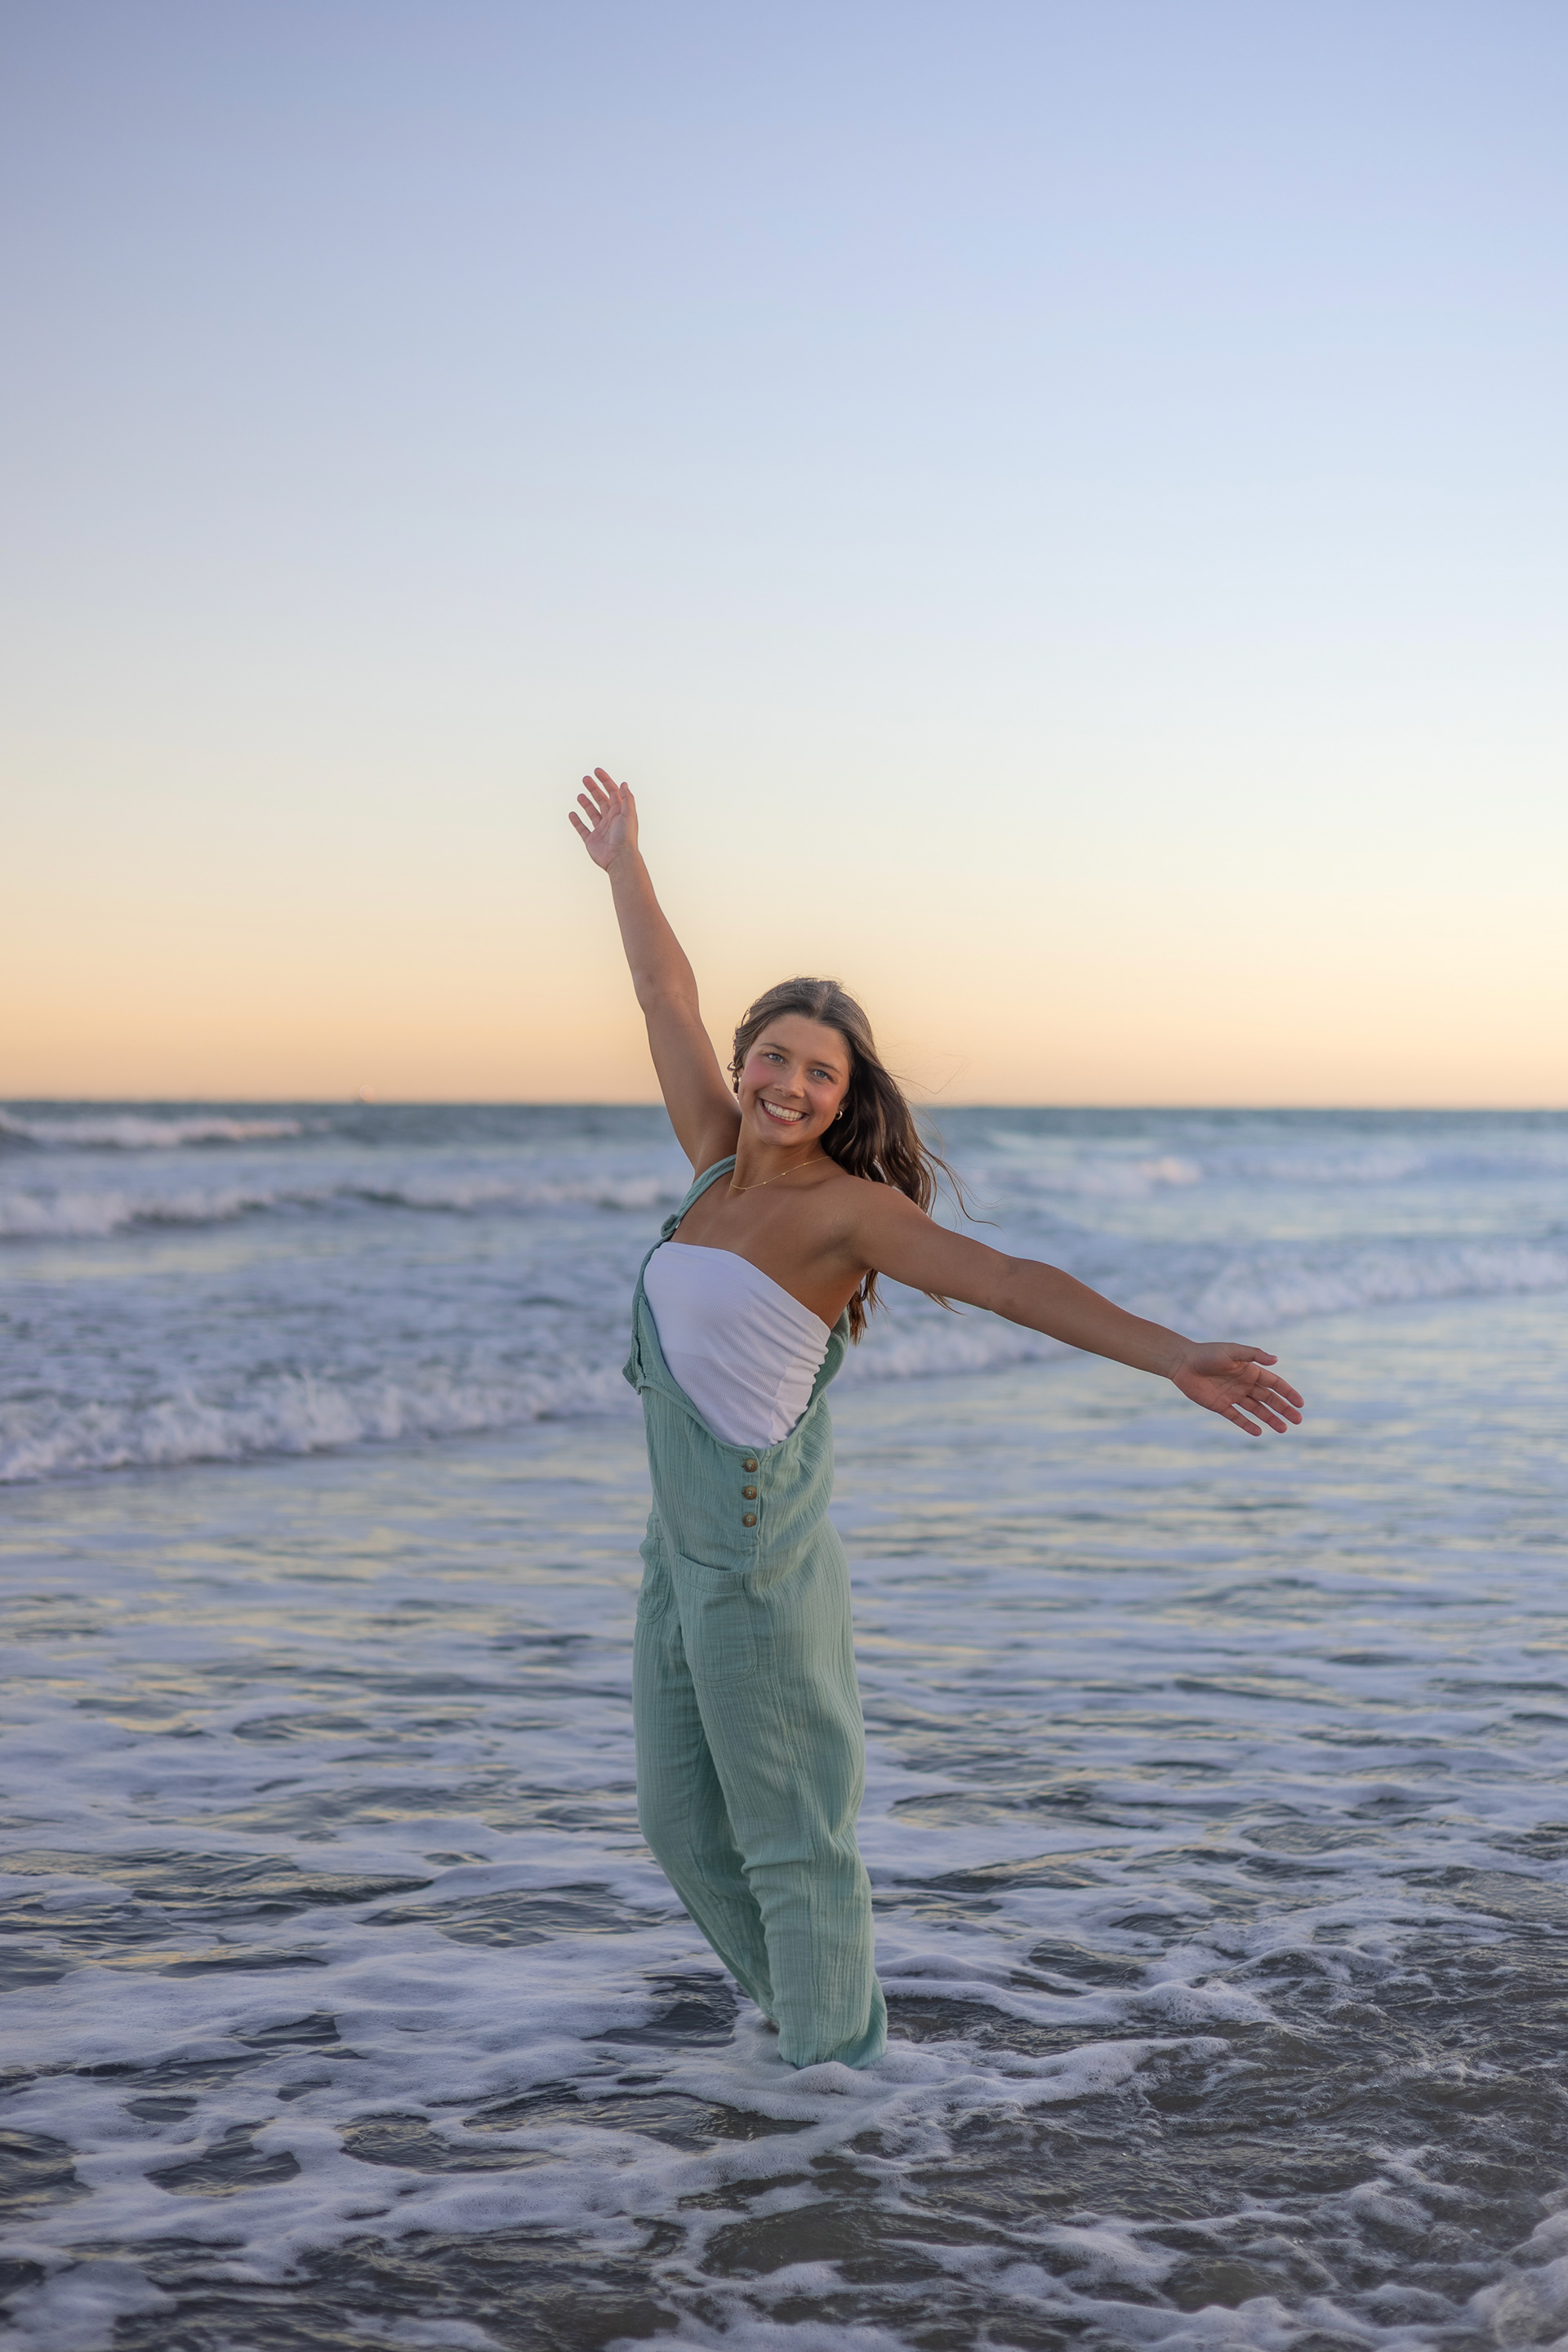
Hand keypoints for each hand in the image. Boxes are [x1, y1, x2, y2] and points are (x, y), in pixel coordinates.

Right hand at [569, 768, 637, 870]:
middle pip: (601, 800)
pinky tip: (572, 814)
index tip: (596, 771)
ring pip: (592, 813)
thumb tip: (623, 783)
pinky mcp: (592, 840)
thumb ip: (626, 798)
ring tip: (580, 794)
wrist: (619, 859)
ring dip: (586, 803)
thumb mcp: (628, 814)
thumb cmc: (626, 837)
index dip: (605, 781)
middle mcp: (611, 820)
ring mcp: (601, 830)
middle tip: (585, 779)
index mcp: (620, 812)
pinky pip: (582, 828)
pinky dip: (576, 821)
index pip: (612, 792)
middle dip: (594, 789)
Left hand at [1170, 1343, 1303, 1435]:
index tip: (1300, 1404)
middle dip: (1284, 1409)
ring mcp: (1233, 1395)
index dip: (1288, 1393)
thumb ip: (1253, 1355)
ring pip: (1256, 1410)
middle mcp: (1244, 1384)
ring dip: (1270, 1419)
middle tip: (1298, 1420)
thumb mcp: (1232, 1351)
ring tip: (1283, 1429)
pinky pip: (1237, 1417)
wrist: (1182, 1363)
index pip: (1274, 1383)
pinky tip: (1259, 1432)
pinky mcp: (1220, 1405)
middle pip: (1269, 1399)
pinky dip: (1247, 1425)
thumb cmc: (1207, 1353)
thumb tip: (1276, 1360)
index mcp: (1250, 1370)